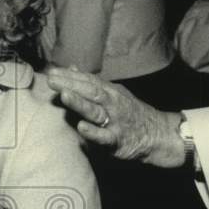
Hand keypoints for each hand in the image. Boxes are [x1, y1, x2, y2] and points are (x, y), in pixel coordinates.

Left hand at [46, 67, 184, 168]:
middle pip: (90, 92)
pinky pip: (104, 137)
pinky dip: (93, 133)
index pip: (88, 80)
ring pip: (96, 112)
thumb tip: (71, 68)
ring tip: (64, 95)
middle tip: (51, 79)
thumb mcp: (113, 93)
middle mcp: (112, 104)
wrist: (157, 134)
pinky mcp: (117, 140)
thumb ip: (92, 83)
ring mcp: (115, 121)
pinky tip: (81, 127)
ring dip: (80, 103)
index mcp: (109, 91)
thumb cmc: (129, 112)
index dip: (69, 76)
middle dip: (70, 85)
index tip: (51, 71)